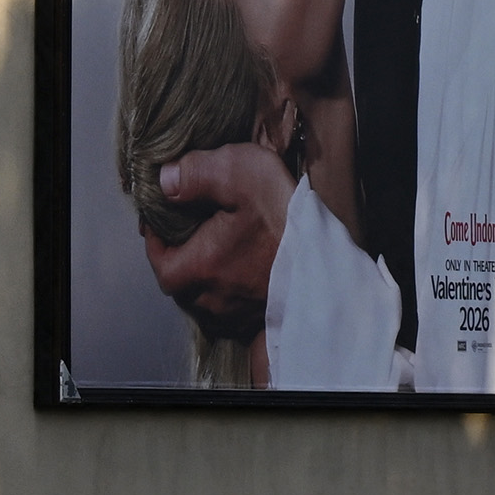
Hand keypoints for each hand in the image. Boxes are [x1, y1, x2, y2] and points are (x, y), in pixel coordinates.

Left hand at [150, 141, 293, 336]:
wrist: (338, 265)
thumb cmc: (290, 219)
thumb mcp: (244, 174)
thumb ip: (197, 172)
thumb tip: (165, 179)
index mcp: (199, 265)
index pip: (157, 259)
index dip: (156, 238)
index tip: (164, 218)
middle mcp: (212, 298)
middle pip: (180, 282)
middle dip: (181, 259)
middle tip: (193, 234)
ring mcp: (237, 315)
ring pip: (205, 299)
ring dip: (206, 278)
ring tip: (221, 253)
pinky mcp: (261, 321)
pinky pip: (232, 312)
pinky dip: (232, 293)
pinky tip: (247, 275)